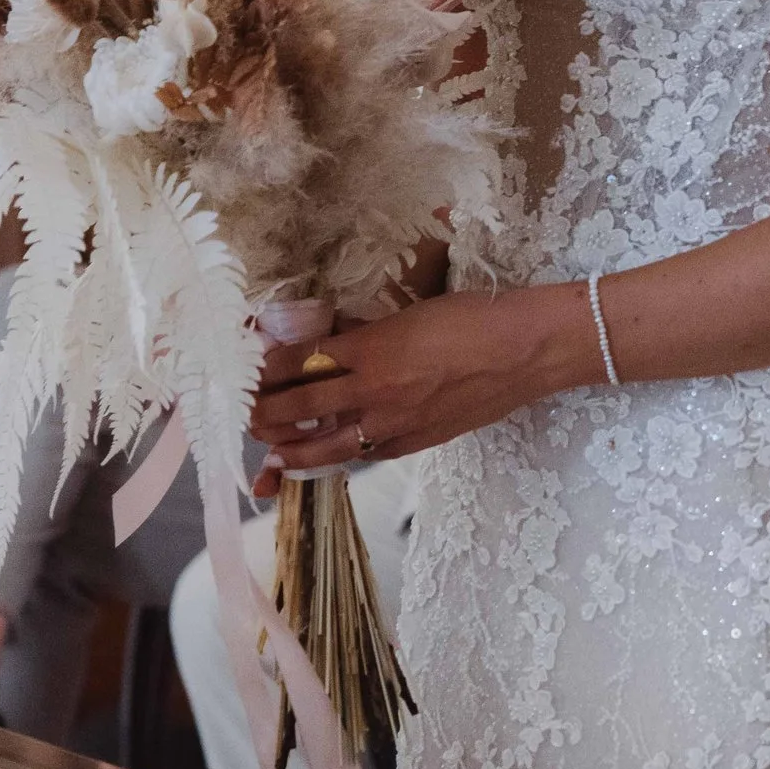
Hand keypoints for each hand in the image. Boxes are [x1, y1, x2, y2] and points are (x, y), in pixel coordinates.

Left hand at [247, 283, 591, 496]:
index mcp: (372, 350)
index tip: (248, 363)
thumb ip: (365, 329)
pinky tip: (326, 457)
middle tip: (243, 414)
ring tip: (269, 453)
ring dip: (290, 450)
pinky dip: (339, 456)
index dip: (267, 366)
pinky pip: (364, 454)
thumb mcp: (411, 312)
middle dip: (264, 413)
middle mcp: (375, 392)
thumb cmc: (475, 317)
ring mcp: (394, 425)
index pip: (299, 362)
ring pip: (325, 446)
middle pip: (300, 409)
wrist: (526, 350)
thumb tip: (330, 336)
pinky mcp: (415, 444)